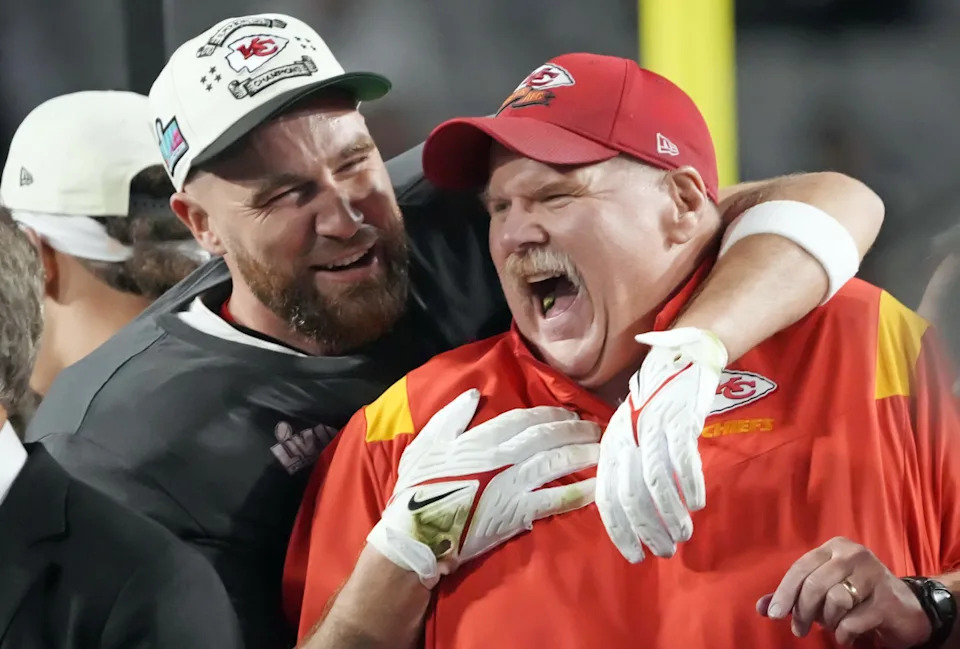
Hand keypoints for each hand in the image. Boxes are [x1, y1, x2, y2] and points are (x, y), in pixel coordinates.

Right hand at [367, 389, 599, 587]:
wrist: (418, 533)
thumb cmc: (418, 487)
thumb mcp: (426, 442)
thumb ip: (451, 416)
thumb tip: (474, 394)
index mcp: (483, 438)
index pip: (526, 419)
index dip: (550, 414)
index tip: (568, 413)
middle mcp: (505, 457)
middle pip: (548, 437)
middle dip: (574, 430)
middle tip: (595, 428)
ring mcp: (514, 484)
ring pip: (557, 463)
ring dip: (582, 454)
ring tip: (603, 450)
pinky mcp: (519, 512)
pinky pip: (556, 499)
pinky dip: (578, 492)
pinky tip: (597, 487)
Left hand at [596, 327, 726, 561]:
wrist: (681, 360)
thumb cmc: (658, 406)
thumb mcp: (634, 436)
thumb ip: (630, 469)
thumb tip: (636, 516)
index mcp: (611, 445)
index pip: (606, 496)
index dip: (619, 530)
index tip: (634, 555)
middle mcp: (626, 437)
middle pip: (629, 494)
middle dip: (647, 529)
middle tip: (665, 551)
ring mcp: (651, 428)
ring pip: (654, 482)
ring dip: (670, 515)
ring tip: (684, 534)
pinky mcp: (679, 419)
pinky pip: (682, 459)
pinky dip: (689, 485)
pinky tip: (697, 504)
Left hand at [758, 537, 931, 646]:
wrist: (906, 610)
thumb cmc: (858, 597)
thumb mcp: (824, 591)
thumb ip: (794, 596)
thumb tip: (762, 607)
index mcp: (835, 547)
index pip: (801, 567)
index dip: (784, 592)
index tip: (774, 614)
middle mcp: (855, 555)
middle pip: (815, 584)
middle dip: (802, 611)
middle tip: (799, 629)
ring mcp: (874, 575)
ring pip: (835, 600)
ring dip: (827, 620)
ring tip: (831, 626)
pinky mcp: (888, 600)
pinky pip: (853, 620)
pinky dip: (844, 634)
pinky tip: (846, 636)